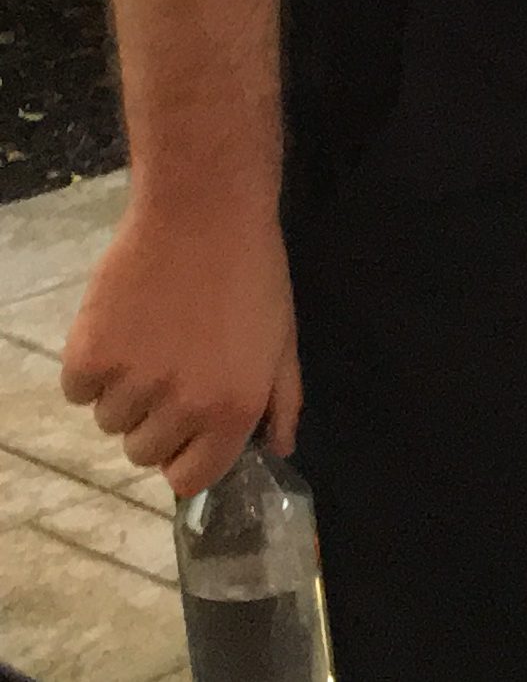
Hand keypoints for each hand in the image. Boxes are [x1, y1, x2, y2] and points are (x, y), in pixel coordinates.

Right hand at [60, 193, 299, 498]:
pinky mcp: (88, 356)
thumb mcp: (283, 342)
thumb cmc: (251, 274)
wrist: (204, 213)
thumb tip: (275, 449)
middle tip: (170, 370)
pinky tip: (120, 330)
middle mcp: (181, 406)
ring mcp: (131, 382)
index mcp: (233, 409)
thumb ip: (280, 403)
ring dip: (122, 394)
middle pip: (143, 453)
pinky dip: (90, 370)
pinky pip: (76, 391)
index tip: (186, 432)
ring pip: (108, 422)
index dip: (185, 458)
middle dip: (154, 421)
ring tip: (150, 341)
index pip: (189, 480)